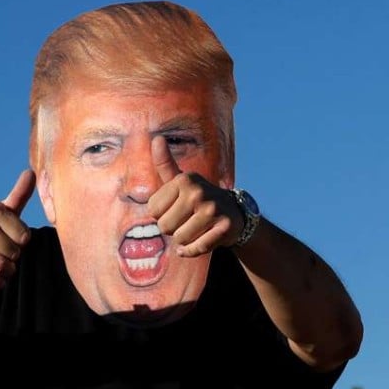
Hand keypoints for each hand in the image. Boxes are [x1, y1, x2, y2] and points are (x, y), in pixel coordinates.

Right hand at [0, 170, 34, 288]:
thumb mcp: (5, 211)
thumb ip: (20, 194)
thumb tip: (32, 172)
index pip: (25, 237)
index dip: (21, 243)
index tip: (10, 237)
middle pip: (14, 253)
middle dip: (13, 258)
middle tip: (1, 252)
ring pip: (1, 266)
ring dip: (5, 272)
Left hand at [147, 137, 242, 256]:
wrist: (235, 212)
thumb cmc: (199, 198)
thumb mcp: (182, 180)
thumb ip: (165, 163)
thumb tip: (155, 138)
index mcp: (184, 180)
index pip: (153, 211)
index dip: (162, 215)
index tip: (177, 209)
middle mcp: (198, 192)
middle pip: (165, 226)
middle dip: (173, 229)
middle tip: (187, 220)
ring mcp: (212, 210)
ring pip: (180, 239)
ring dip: (185, 240)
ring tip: (196, 229)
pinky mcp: (224, 228)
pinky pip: (196, 248)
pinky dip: (194, 250)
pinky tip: (200, 241)